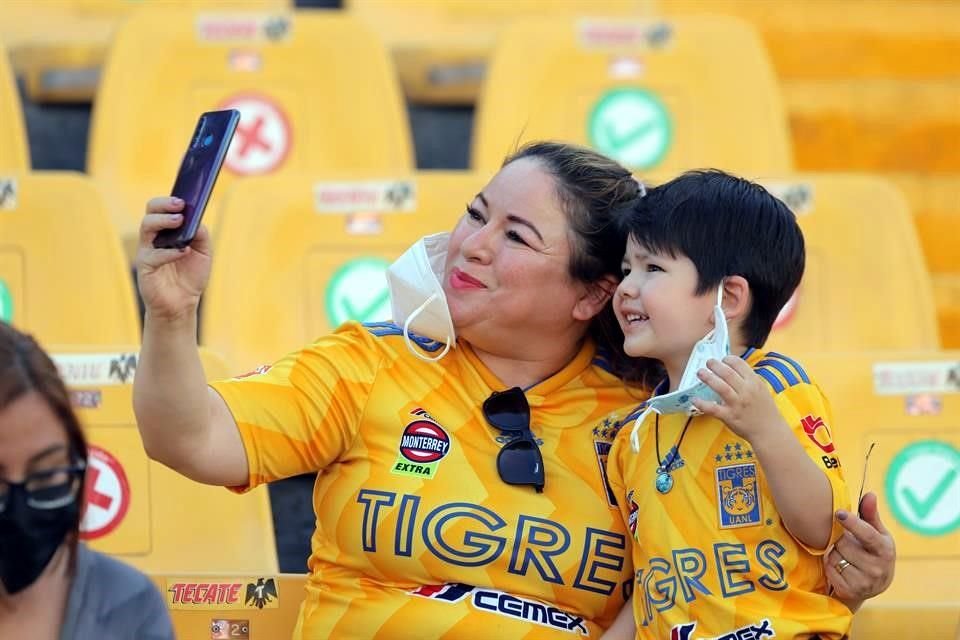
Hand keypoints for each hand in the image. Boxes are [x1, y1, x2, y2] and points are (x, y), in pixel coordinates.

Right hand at [136, 197, 212, 321]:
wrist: (182, 303)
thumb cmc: (190, 275)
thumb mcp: (203, 253)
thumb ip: (201, 235)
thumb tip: (196, 220)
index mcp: (166, 231)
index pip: (162, 209)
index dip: (170, 200)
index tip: (184, 197)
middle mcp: (153, 238)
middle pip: (150, 213)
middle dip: (164, 205)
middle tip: (180, 205)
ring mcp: (147, 252)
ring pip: (146, 227)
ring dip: (163, 221)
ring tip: (179, 220)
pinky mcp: (145, 268)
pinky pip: (152, 255)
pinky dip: (168, 252)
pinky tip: (183, 251)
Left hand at [692, 356, 782, 441]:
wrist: (769, 431)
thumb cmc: (764, 410)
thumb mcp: (761, 390)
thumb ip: (748, 380)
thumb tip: (732, 369)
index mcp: (754, 383)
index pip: (740, 364)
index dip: (728, 359)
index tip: (723, 359)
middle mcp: (746, 391)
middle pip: (728, 373)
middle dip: (715, 365)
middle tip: (708, 362)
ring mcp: (737, 404)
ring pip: (721, 387)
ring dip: (708, 378)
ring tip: (700, 373)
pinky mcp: (729, 416)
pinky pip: (713, 408)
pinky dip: (702, 404)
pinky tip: (695, 399)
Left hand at [823, 491, 895, 609]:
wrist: (873, 585)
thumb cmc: (872, 551)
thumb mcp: (876, 533)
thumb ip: (870, 514)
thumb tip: (870, 494)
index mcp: (885, 549)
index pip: (867, 534)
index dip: (852, 523)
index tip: (838, 513)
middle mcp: (878, 568)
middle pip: (844, 544)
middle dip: (839, 539)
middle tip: (844, 540)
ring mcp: (865, 582)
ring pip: (834, 556)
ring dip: (833, 552)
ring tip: (843, 554)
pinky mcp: (850, 591)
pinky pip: (829, 570)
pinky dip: (829, 565)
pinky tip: (839, 566)